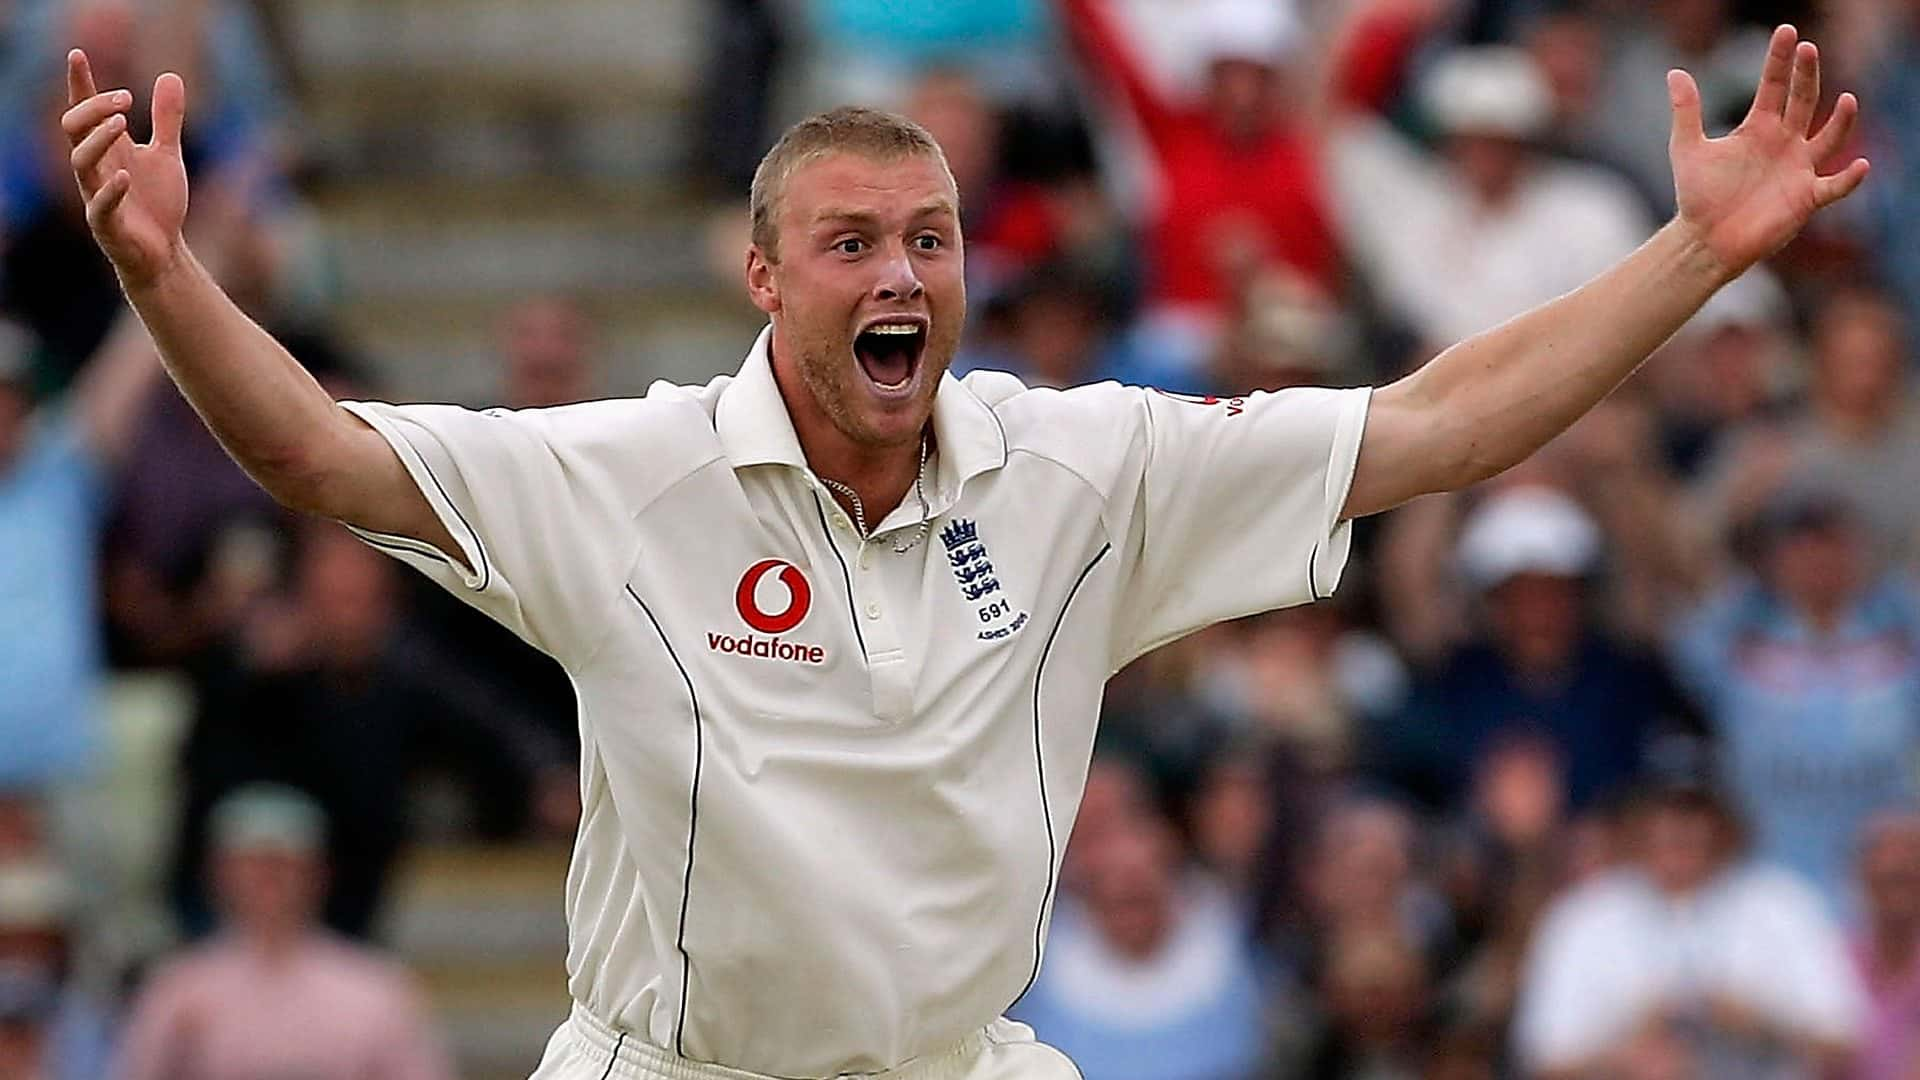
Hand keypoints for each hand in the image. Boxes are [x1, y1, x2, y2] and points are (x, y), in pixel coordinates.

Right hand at [62, 49, 189, 288]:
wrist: (164, 252)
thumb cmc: (157, 203)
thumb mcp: (167, 154)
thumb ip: (166, 119)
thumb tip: (170, 75)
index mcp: (106, 149)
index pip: (84, 110)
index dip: (79, 84)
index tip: (77, 54)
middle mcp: (95, 168)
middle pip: (74, 128)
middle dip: (93, 108)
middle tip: (126, 97)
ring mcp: (96, 195)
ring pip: (80, 162)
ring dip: (98, 139)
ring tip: (122, 122)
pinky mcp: (105, 225)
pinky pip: (99, 206)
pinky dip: (111, 190)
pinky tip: (125, 176)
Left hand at [1669, 25, 1869, 279]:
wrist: (1705, 239)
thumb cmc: (1699, 195)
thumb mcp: (1688, 148)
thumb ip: (1687, 111)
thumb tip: (1675, 72)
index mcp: (1759, 127)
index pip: (1774, 85)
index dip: (1780, 60)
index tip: (1787, 32)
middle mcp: (1784, 142)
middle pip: (1803, 101)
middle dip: (1807, 76)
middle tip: (1808, 49)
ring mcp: (1798, 168)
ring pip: (1828, 138)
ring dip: (1840, 121)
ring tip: (1847, 100)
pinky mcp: (1805, 198)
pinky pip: (1834, 187)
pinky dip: (1849, 178)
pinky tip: (1860, 165)